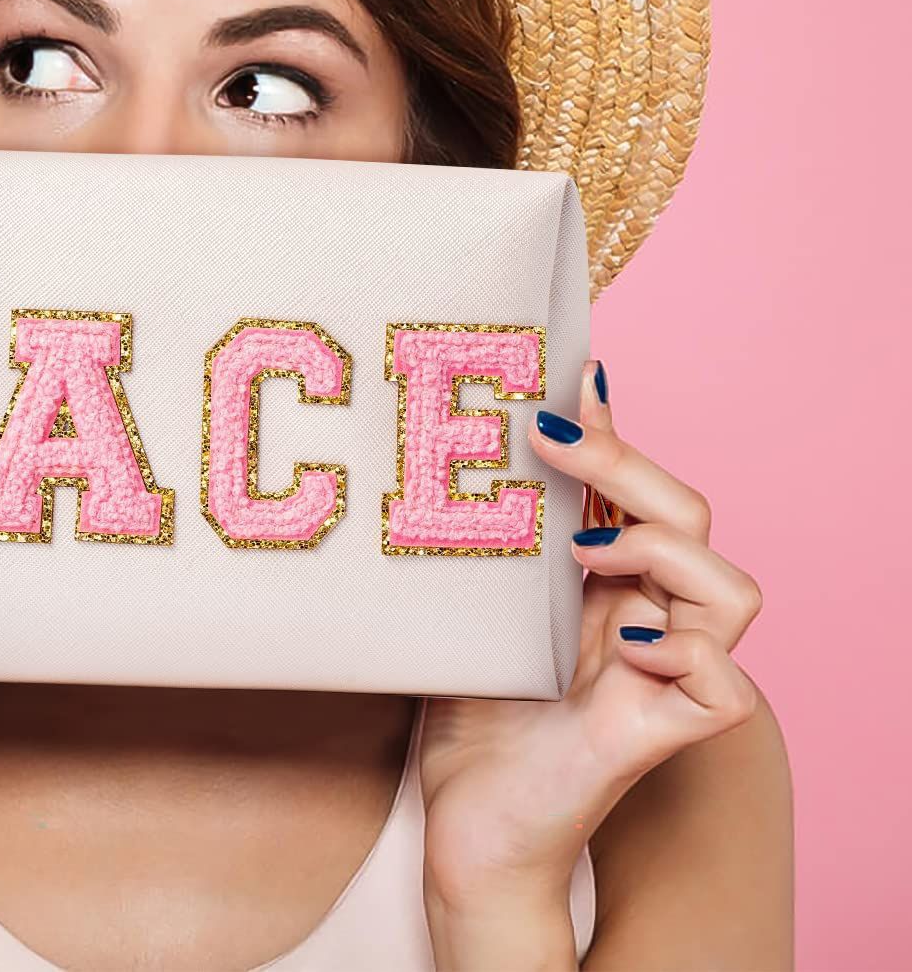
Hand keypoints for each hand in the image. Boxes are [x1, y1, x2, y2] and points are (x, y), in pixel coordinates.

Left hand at [418, 358, 762, 908]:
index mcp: (606, 581)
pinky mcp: (664, 737)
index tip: (571, 374)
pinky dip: (683, 650)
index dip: (615, 432)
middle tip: (551, 436)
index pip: (639, 489)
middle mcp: (646, 618)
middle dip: (630, 463)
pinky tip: (621, 642)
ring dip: (663, 549)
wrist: (463, 824)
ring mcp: (663, 677)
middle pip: (690, 517)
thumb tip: (482, 442)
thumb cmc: (469, 710)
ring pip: (734, 590)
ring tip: (583, 552)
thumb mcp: (474, 597)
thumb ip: (496, 531)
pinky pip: (725, 685)